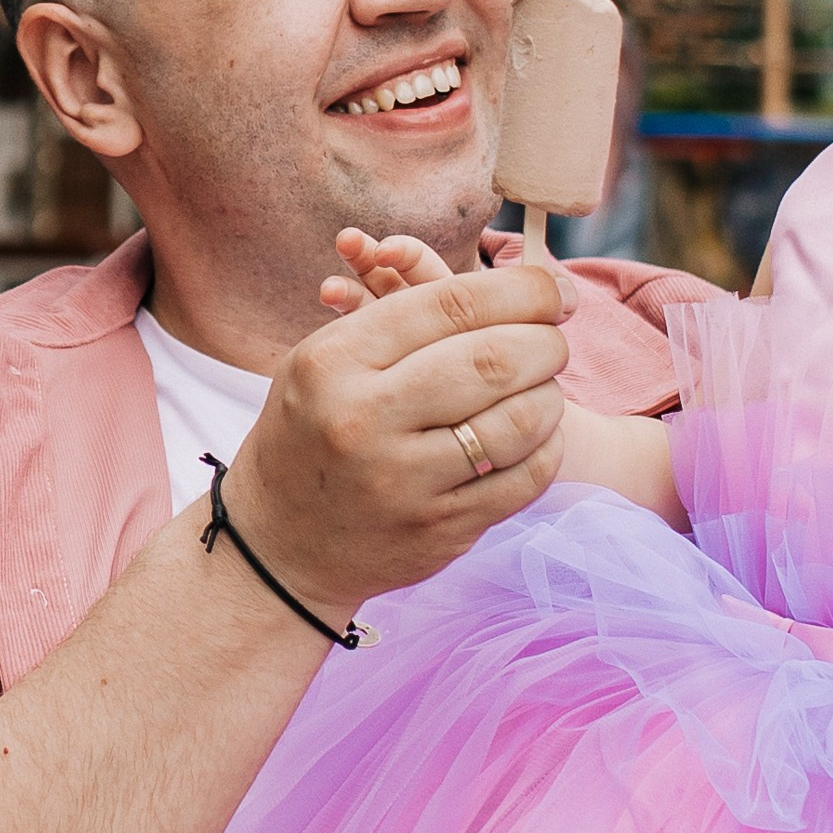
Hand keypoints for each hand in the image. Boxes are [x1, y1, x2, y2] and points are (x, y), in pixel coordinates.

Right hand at [220, 232, 568, 621]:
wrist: (278, 543)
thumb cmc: (316, 428)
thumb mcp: (327, 359)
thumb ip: (404, 316)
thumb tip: (516, 289)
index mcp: (336, 360)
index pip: (452, 304)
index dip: (523, 290)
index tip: (555, 291)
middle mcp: (365, 419)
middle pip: (493, 360)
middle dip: (545, 341)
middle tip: (555, 340)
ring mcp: (403, 482)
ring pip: (517, 422)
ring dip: (548, 395)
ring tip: (543, 386)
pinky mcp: (438, 529)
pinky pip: (523, 479)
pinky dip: (545, 447)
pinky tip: (536, 435)